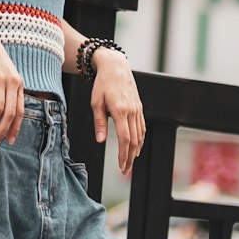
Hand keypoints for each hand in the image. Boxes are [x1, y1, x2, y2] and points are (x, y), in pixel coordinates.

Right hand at [0, 25, 24, 146]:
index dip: (15, 128)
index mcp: (19, 85)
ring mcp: (3, 80)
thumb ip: (6, 89)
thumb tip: (1, 109)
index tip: (9, 141)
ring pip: (0, 110)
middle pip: (11, 114)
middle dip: (2, 132)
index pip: (21, 112)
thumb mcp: (3, 74)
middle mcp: (14, 84)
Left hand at [90, 50, 144, 178]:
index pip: (125, 139)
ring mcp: (137, 109)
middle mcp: (132, 111)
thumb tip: (101, 141)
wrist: (116, 67)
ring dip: (136, 150)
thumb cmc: (103, 84)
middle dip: (130, 158)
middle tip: (125, 171)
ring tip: (130, 162)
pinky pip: (142, 127)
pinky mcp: (139, 107)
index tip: (121, 167)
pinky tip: (136, 146)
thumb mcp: (96, 102)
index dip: (124, 155)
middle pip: (134, 140)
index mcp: (120, 111)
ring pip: (140, 135)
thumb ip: (99, 122)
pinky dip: (140, 139)